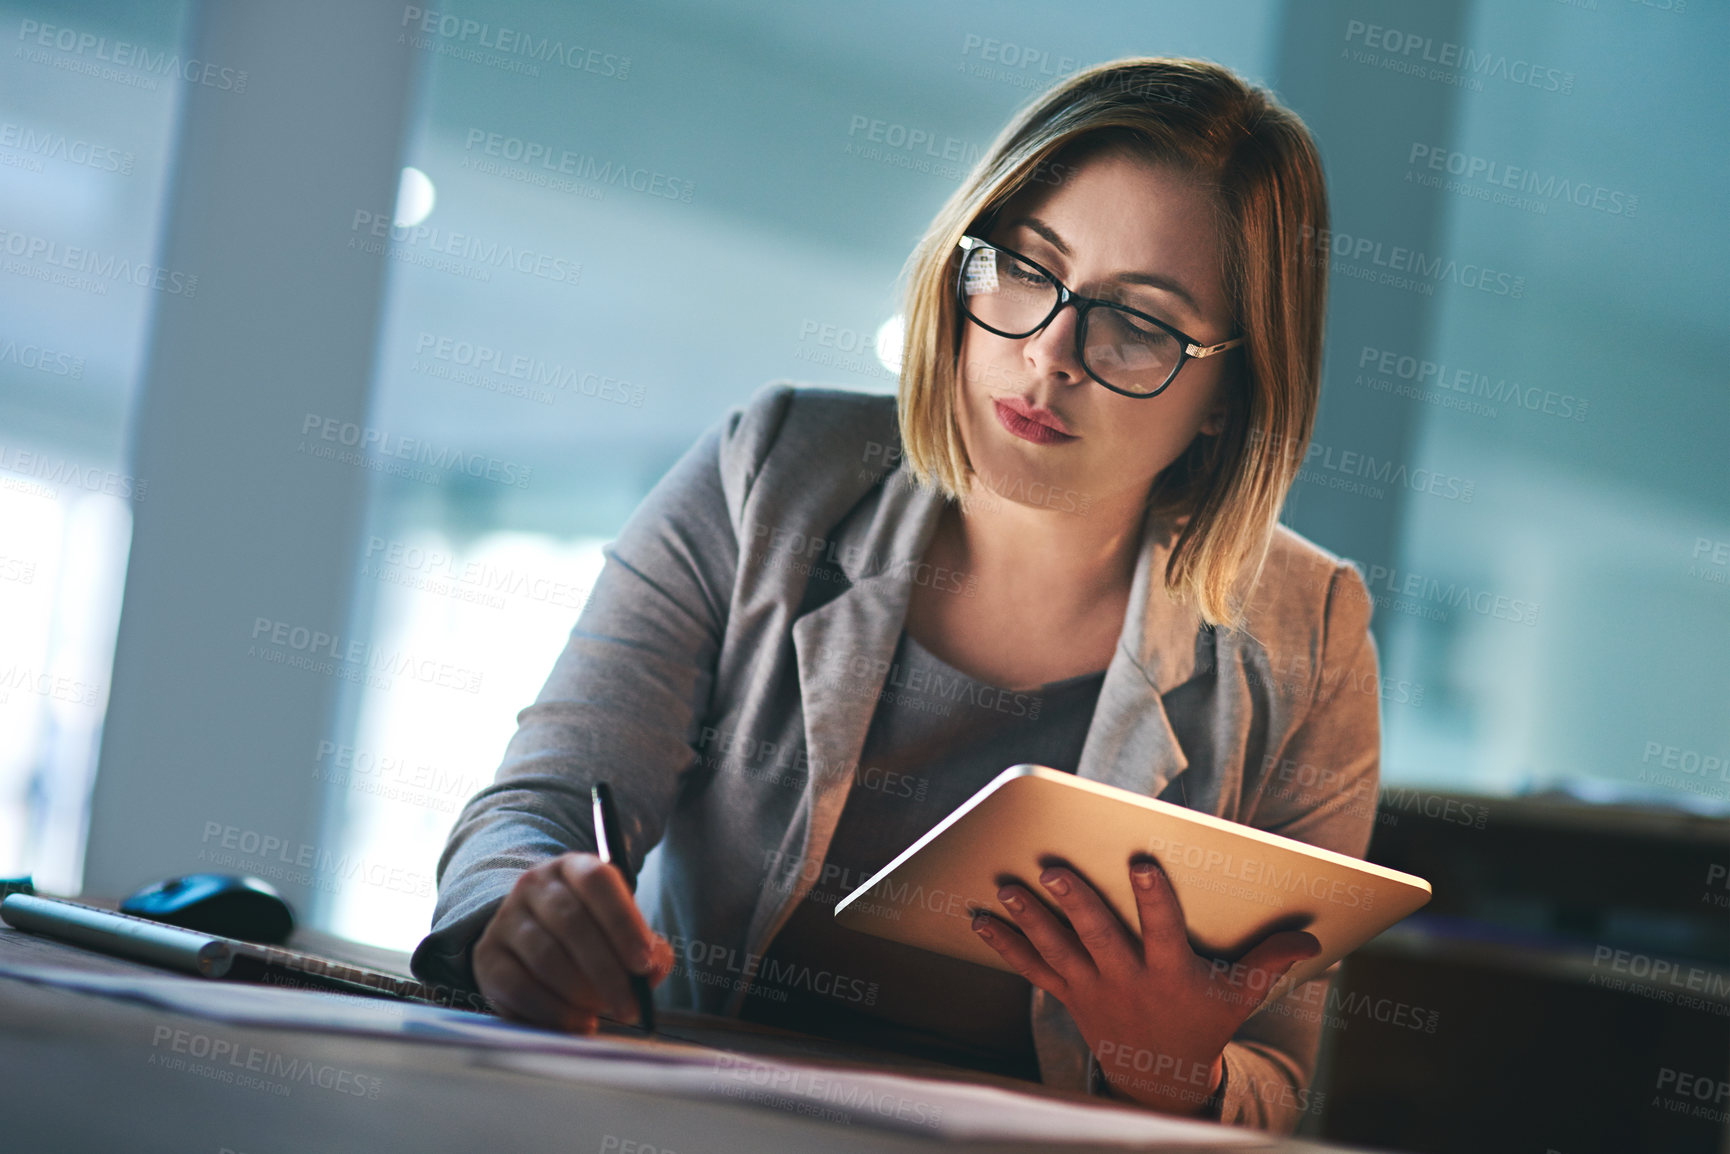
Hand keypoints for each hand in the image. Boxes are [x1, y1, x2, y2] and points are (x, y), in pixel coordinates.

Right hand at [472, 852, 674, 1032]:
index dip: (623, 922)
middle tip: (630, 1007)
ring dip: (580, 994)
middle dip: (606, 972)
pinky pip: (519, 987)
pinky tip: (578, 1022)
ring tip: (602, 1013)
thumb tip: (653, 970)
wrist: (534, 936)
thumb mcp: (620, 930)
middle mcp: (534, 884)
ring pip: (545, 957)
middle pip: (572, 923)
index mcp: (573, 867)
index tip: (644, 964)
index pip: (597, 881)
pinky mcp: (487, 956)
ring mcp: (505, 918)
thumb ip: (646, 947)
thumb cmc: (592, 934)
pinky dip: (554, 1012)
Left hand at [971, 857, 1318, 1114]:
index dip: (1154, 897)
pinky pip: (1032, 968)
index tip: (1143, 862)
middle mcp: (1126, 980)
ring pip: (1057, 949)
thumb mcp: (1239, 996)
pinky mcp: (1069, 995)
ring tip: (1007, 886)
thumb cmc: (1203, 1022)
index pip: (1163, 929)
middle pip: (1099, 936)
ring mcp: (1092, 989)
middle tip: (1054, 867)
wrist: (1161, 1078)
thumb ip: (1270, 961)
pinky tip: (978, 919)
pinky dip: (1005, 945)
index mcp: (1170, 973)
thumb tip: (1311, 937)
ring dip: (1030, 918)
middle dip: (1076, 902)